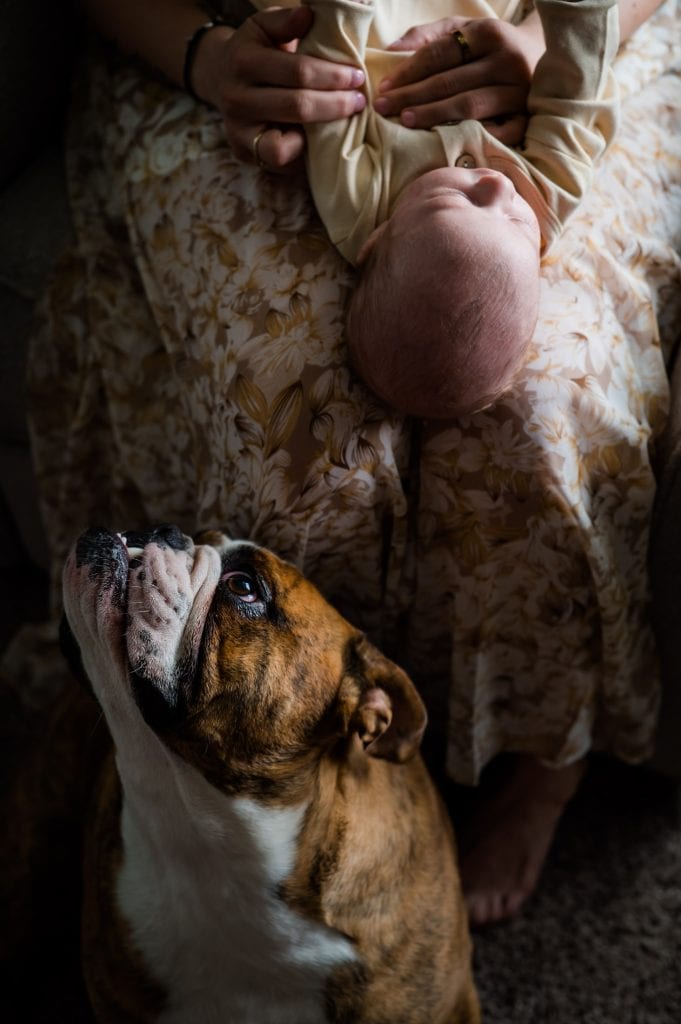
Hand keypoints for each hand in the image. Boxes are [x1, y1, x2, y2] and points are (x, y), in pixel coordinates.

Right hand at [194, 6, 365, 171]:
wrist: (220, 78)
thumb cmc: (256, 51)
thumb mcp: (265, 27)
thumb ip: (286, 21)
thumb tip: (308, 16)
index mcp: (243, 60)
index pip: (298, 71)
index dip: (332, 76)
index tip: (357, 76)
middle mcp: (236, 98)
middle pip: (297, 107)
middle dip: (335, 104)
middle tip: (358, 101)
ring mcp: (238, 130)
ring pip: (284, 145)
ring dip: (319, 134)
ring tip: (341, 122)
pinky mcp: (243, 152)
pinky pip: (279, 162)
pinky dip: (301, 153)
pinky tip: (315, 138)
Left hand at [374, 15, 544, 144]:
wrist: (540, 58)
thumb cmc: (489, 47)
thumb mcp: (463, 30)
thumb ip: (428, 37)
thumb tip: (390, 50)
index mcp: (489, 33)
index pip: (441, 53)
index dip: (409, 70)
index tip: (383, 87)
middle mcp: (507, 60)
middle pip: (451, 81)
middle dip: (413, 96)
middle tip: (384, 108)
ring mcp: (519, 91)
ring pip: (469, 106)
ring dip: (434, 116)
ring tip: (406, 121)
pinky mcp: (527, 117)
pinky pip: (496, 133)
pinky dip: (472, 138)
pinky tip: (447, 144)